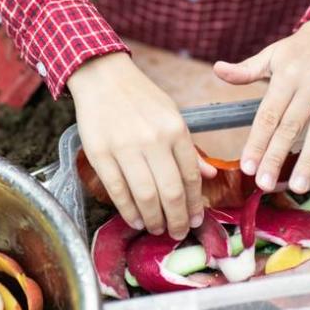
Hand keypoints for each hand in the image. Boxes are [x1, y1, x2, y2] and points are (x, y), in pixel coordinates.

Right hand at [67, 53, 216, 238]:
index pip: (190, 175)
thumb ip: (189, 147)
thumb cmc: (140, 97)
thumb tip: (210, 175)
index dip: (195, 203)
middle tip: (178, 233)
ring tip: (158, 228)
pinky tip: (136, 219)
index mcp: (175, 129)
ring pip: (145, 195)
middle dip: (177, 219)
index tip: (196, 219)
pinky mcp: (100, 153)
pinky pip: (117, 190)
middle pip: (170, 191)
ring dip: (154, 219)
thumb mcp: (172, 115)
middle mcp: (153, 139)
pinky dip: (128, 210)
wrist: (102, 76)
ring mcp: (125, 147)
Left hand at [214, 21, 309, 193]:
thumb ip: (246, 70)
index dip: (257, 142)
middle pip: (291, 127)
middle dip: (277, 158)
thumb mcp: (271, 55)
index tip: (247, 167)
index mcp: (287, 75)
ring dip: (308, 161)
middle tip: (265, 184)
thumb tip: (218, 70)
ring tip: (297, 186)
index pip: (268, 115)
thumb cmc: (299, 50)